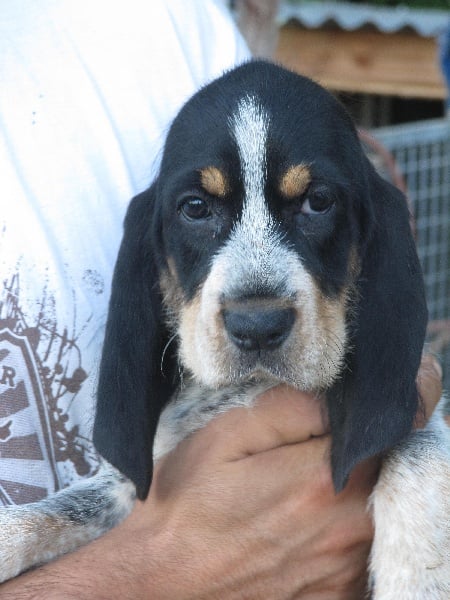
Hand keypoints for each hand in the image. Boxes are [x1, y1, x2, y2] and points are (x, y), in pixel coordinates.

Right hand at [1, 355, 441, 598]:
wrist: (161, 584)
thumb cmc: (186, 502)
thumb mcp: (224, 437)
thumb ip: (289, 409)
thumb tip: (340, 391)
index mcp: (320, 481)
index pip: (399, 426)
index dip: (415, 394)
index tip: (419, 374)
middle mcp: (345, 529)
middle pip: (399, 466)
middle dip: (389, 435)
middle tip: (356, 420)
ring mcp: (344, 569)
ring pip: (387, 505)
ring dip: (375, 477)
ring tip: (324, 467)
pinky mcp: (337, 596)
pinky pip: (368, 546)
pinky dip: (359, 519)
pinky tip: (316, 511)